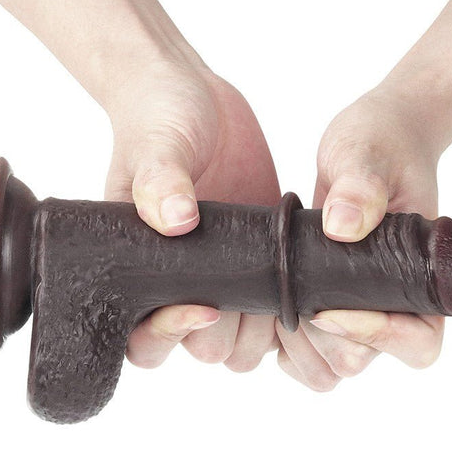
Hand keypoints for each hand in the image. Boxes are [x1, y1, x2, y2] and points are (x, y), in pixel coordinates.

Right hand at [105, 61, 280, 371]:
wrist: (198, 99)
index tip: (207, 303)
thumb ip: (159, 179)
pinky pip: (276, 318)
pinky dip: (296, 318)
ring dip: (267, 333)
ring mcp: (225, 281)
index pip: (143, 339)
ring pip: (244, 346)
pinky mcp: (260, 268)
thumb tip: (176, 222)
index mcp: (140, 273)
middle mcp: (182, 287)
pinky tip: (312, 292)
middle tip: (258, 297)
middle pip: (205, 351)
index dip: (171, 334)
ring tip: (289, 295)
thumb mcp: (155, 145)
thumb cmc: (157, 118)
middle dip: (232, 336)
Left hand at [276, 91, 443, 389]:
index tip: (327, 305)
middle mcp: (393, 306)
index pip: (417, 341)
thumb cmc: (382, 143)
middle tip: (293, 300)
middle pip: (361, 362)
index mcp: (423, 280)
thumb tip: (343, 227)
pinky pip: (305, 355)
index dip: (374, 334)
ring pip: (330, 367)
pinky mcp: (325, 309)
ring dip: (297, 348)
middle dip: (320, 341)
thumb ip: (362, 187)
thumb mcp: (369, 154)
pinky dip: (283, 346)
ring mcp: (358, 312)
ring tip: (276, 303)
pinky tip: (267, 308)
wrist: (368, 145)